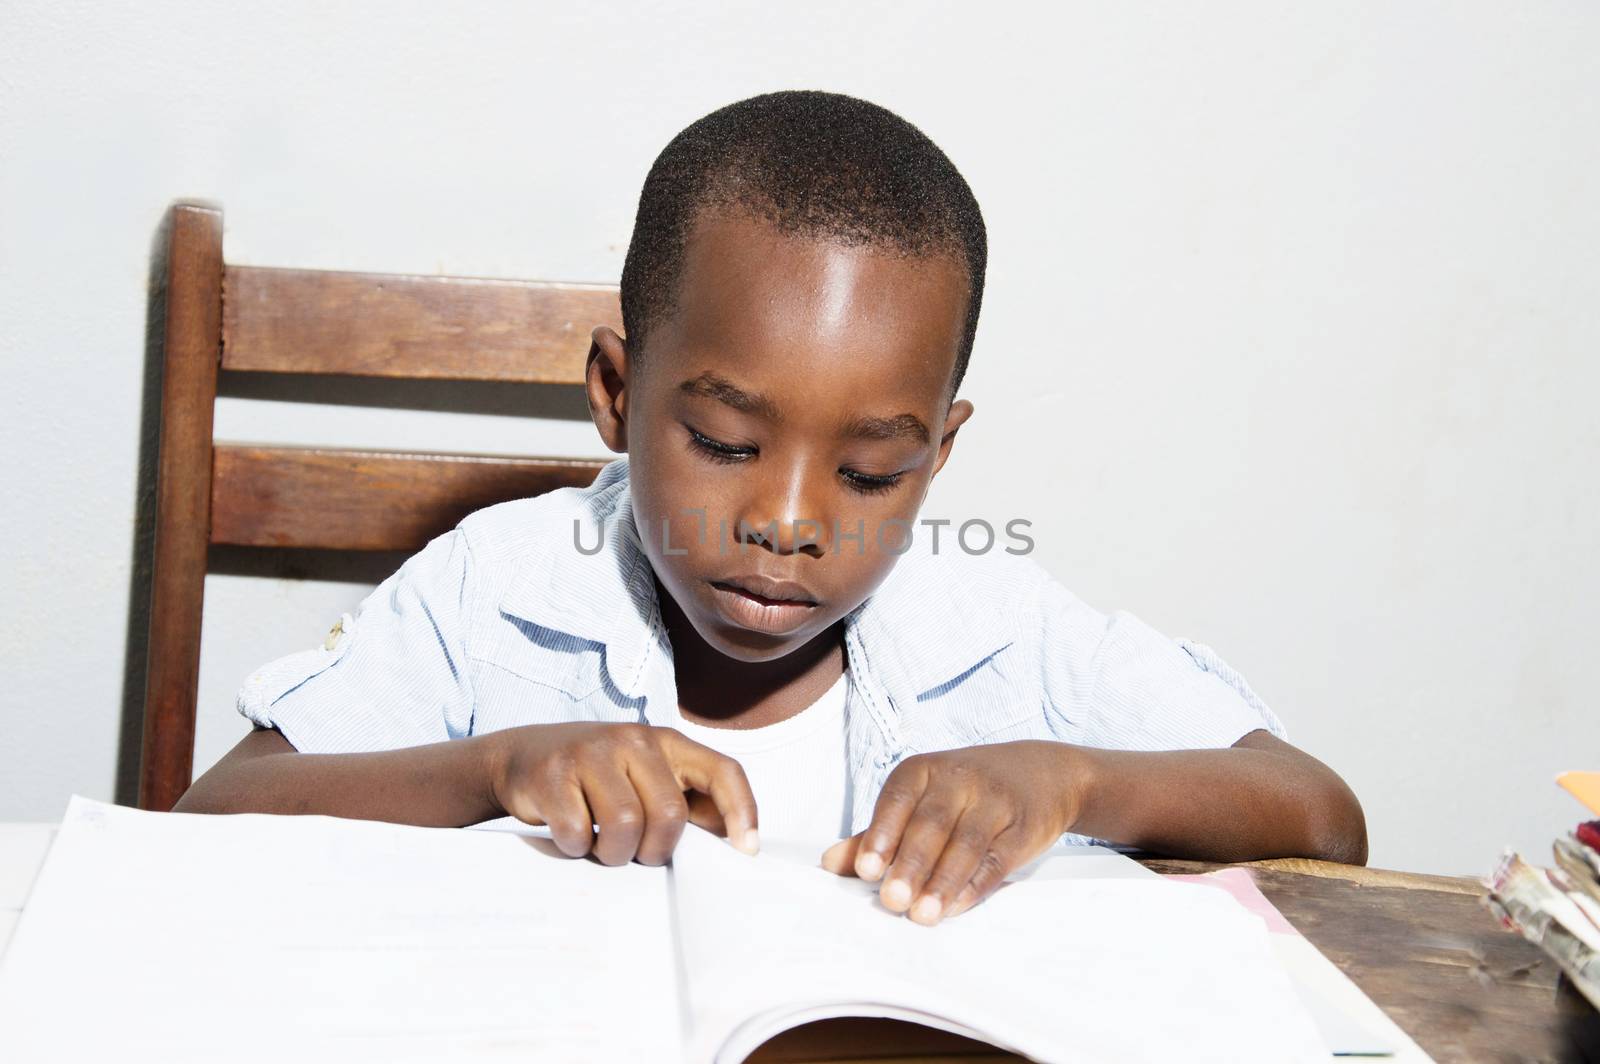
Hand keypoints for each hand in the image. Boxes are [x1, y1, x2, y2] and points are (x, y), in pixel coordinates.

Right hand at [487, 722, 758, 865]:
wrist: (521, 757)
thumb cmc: (597, 778)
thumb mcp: (646, 778)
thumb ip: (687, 801)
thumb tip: (736, 840)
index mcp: (668, 743)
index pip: (722, 771)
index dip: (742, 810)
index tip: (746, 849)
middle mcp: (634, 740)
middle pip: (669, 814)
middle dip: (655, 850)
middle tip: (636, 852)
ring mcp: (592, 752)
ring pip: (624, 826)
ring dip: (613, 853)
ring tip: (600, 845)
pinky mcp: (554, 773)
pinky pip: (577, 832)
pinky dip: (574, 847)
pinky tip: (569, 835)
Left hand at [821, 741, 1080, 924]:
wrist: (1043, 774)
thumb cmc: (966, 791)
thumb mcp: (922, 798)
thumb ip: (879, 832)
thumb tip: (830, 863)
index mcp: (924, 770)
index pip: (898, 799)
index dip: (882, 833)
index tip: (865, 869)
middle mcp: (959, 779)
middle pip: (931, 824)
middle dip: (910, 864)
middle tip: (892, 900)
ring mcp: (994, 802)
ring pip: (966, 844)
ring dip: (942, 882)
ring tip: (922, 915)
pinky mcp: (1023, 828)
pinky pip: (997, 858)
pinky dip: (975, 885)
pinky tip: (956, 906)